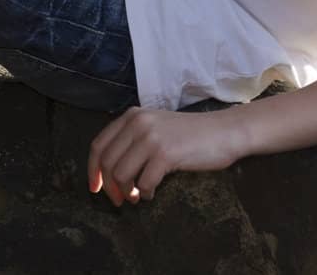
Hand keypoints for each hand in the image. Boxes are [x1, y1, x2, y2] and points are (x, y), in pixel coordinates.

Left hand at [86, 107, 243, 205]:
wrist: (224, 131)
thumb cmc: (191, 135)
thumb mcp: (155, 127)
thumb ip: (133, 139)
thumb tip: (110, 171)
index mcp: (131, 116)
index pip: (98, 145)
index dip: (93, 170)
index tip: (95, 188)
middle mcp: (137, 123)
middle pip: (106, 162)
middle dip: (109, 187)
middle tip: (119, 200)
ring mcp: (151, 138)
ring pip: (121, 174)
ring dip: (127, 192)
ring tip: (138, 197)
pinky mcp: (166, 154)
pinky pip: (144, 182)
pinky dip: (145, 193)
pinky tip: (152, 193)